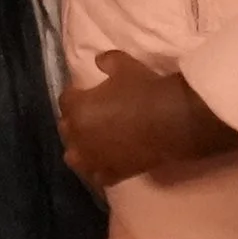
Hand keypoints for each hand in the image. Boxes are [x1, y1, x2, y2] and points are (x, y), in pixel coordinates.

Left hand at [59, 52, 237, 186]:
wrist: (172, 120)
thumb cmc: (145, 90)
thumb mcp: (124, 65)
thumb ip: (107, 61)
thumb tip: (99, 61)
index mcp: (78, 108)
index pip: (65, 100)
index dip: (75, 95)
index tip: (83, 92)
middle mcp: (80, 136)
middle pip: (66, 129)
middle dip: (75, 121)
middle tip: (89, 116)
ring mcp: (94, 158)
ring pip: (74, 157)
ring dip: (79, 149)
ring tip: (91, 144)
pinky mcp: (112, 174)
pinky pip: (96, 177)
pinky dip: (97, 171)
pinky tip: (104, 166)